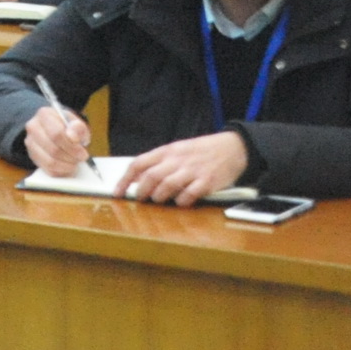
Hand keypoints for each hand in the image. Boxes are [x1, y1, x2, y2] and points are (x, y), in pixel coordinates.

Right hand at [22, 102, 93, 178]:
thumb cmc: (68, 126)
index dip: (72, 146)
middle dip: (71, 157)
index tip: (83, 152)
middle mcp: (33, 127)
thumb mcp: (76, 123)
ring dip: (67, 166)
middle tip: (81, 158)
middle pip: (53, 149)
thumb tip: (73, 137)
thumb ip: (78, 127)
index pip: (56, 134)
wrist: (56, 129)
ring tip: (75, 162)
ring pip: (50, 161)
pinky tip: (68, 166)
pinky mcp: (32, 156)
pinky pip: (48, 169)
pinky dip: (61, 171)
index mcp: (44, 114)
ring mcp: (30, 143)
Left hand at [118, 130, 251, 205]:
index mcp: (167, 151)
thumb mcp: (177, 151)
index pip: (139, 163)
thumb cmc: (201, 151)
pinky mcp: (208, 181)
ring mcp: (193, 170)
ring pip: (167, 186)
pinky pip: (190, 194)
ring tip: (159, 200)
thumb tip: (135, 178)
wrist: (232, 147)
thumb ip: (158, 163)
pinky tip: (181, 202)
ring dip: (159, 196)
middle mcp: (177, 160)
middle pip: (151, 176)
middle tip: (140, 199)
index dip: (125, 179)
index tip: (117, 192)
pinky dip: (181, 201)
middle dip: (141, 191)